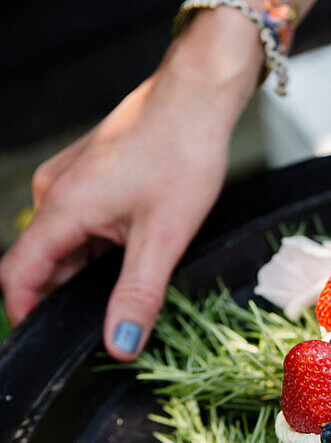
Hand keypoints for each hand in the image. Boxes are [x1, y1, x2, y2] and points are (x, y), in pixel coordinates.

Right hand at [0, 9, 262, 359]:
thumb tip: (119, 345)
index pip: (20, 275)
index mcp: (61, 208)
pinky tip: (141, 250)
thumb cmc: (183, 154)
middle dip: (72, 297)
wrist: (198, 98)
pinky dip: (105, 246)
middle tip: (115, 321)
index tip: (49, 345)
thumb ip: (138, 294)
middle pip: (46, 262)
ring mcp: (72, 181)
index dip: (28, 314)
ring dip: (95, 271)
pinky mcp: (92, 175)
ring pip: (70, 244)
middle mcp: (55, 192)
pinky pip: (85, 222)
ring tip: (136, 284)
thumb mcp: (165, 236)